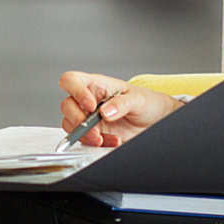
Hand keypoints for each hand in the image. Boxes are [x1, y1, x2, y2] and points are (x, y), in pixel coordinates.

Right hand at [57, 72, 182, 147]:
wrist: (156, 121)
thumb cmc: (147, 102)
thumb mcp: (138, 99)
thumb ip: (121, 103)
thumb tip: (105, 111)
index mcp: (97, 85)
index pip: (72, 80)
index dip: (75, 91)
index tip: (90, 106)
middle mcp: (89, 100)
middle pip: (67, 105)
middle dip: (77, 120)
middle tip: (94, 129)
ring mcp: (90, 118)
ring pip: (71, 125)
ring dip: (85, 135)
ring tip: (104, 138)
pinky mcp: (94, 133)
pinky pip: (84, 140)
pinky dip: (95, 143)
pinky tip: (112, 141)